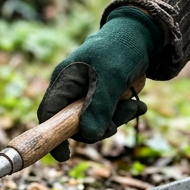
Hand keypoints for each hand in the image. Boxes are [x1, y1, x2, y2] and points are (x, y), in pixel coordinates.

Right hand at [37, 7, 159, 160]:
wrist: (140, 33)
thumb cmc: (121, 48)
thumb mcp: (111, 77)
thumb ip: (99, 106)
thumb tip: (91, 135)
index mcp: (64, 80)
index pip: (48, 114)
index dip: (52, 137)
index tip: (65, 156)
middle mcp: (71, 88)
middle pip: (73, 123)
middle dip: (97, 127)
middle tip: (118, 124)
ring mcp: (85, 92)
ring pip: (94, 121)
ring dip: (116, 119)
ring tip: (137, 107)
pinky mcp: (100, 94)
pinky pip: (107, 114)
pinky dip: (122, 113)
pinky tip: (138, 105)